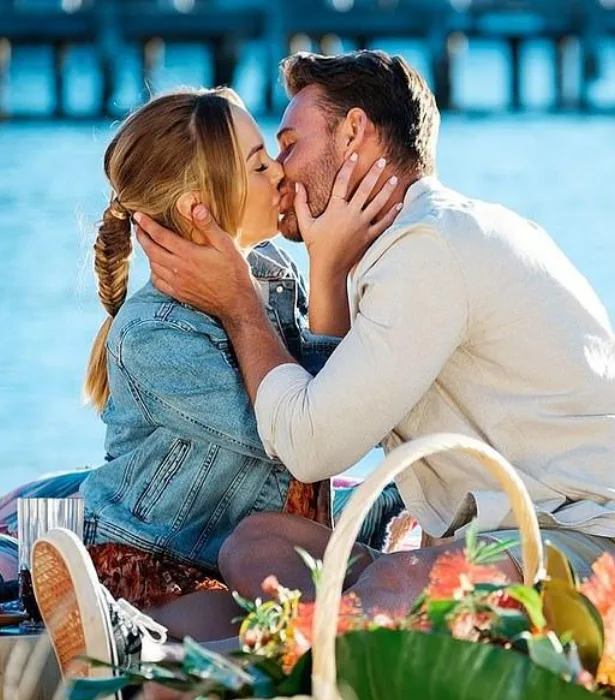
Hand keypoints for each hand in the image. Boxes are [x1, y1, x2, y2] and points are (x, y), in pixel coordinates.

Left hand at [135, 206, 258, 323]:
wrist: (237, 302)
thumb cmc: (234, 272)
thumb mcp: (227, 245)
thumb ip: (209, 226)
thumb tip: (196, 207)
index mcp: (188, 254)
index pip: (160, 236)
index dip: (147, 224)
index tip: (138, 215)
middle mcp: (179, 269)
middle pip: (151, 250)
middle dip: (142, 237)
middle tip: (138, 227)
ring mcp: (177, 284)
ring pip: (153, 266)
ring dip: (147, 253)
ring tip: (147, 243)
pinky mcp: (179, 294)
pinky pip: (157, 283)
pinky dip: (153, 272)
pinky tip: (158, 267)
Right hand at [295, 154, 402, 277]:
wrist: (329, 267)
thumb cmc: (316, 245)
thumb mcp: (305, 224)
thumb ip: (301, 203)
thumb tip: (297, 185)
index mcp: (335, 209)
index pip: (341, 182)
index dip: (348, 167)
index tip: (355, 155)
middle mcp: (350, 215)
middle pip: (365, 189)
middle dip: (374, 173)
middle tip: (383, 161)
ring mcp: (361, 225)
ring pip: (377, 204)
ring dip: (386, 190)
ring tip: (394, 179)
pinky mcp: (369, 236)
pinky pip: (383, 223)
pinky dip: (392, 214)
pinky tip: (399, 204)